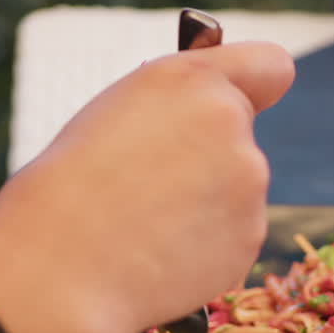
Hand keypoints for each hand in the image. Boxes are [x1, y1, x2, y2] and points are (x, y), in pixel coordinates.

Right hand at [0, 41, 294, 332]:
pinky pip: (233, 235)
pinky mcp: (251, 236)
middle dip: (208, 155)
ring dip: (206, 203)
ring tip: (147, 223)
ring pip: (237, 188)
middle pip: (241, 135)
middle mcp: (231, 122)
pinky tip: (160, 253)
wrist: (63, 267)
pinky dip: (206, 245)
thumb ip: (177, 107)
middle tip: (150, 182)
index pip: (270, 65)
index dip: (257, 84)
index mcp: (191, 80)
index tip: (244, 98)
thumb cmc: (72, 187)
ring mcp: (248, 182)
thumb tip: (213, 121)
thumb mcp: (117, 113)